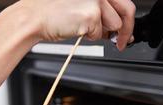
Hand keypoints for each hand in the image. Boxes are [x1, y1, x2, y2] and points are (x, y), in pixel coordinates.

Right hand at [16, 0, 135, 50]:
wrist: (35, 17)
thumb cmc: (54, 10)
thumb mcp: (83, 4)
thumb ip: (104, 12)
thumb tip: (119, 28)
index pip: (124, 1)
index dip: (128, 19)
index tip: (126, 31)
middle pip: (127, 11)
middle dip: (126, 31)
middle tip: (121, 43)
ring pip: (113, 25)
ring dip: (100, 32)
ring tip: (82, 27)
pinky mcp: (91, 14)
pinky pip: (99, 34)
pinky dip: (89, 36)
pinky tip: (76, 29)